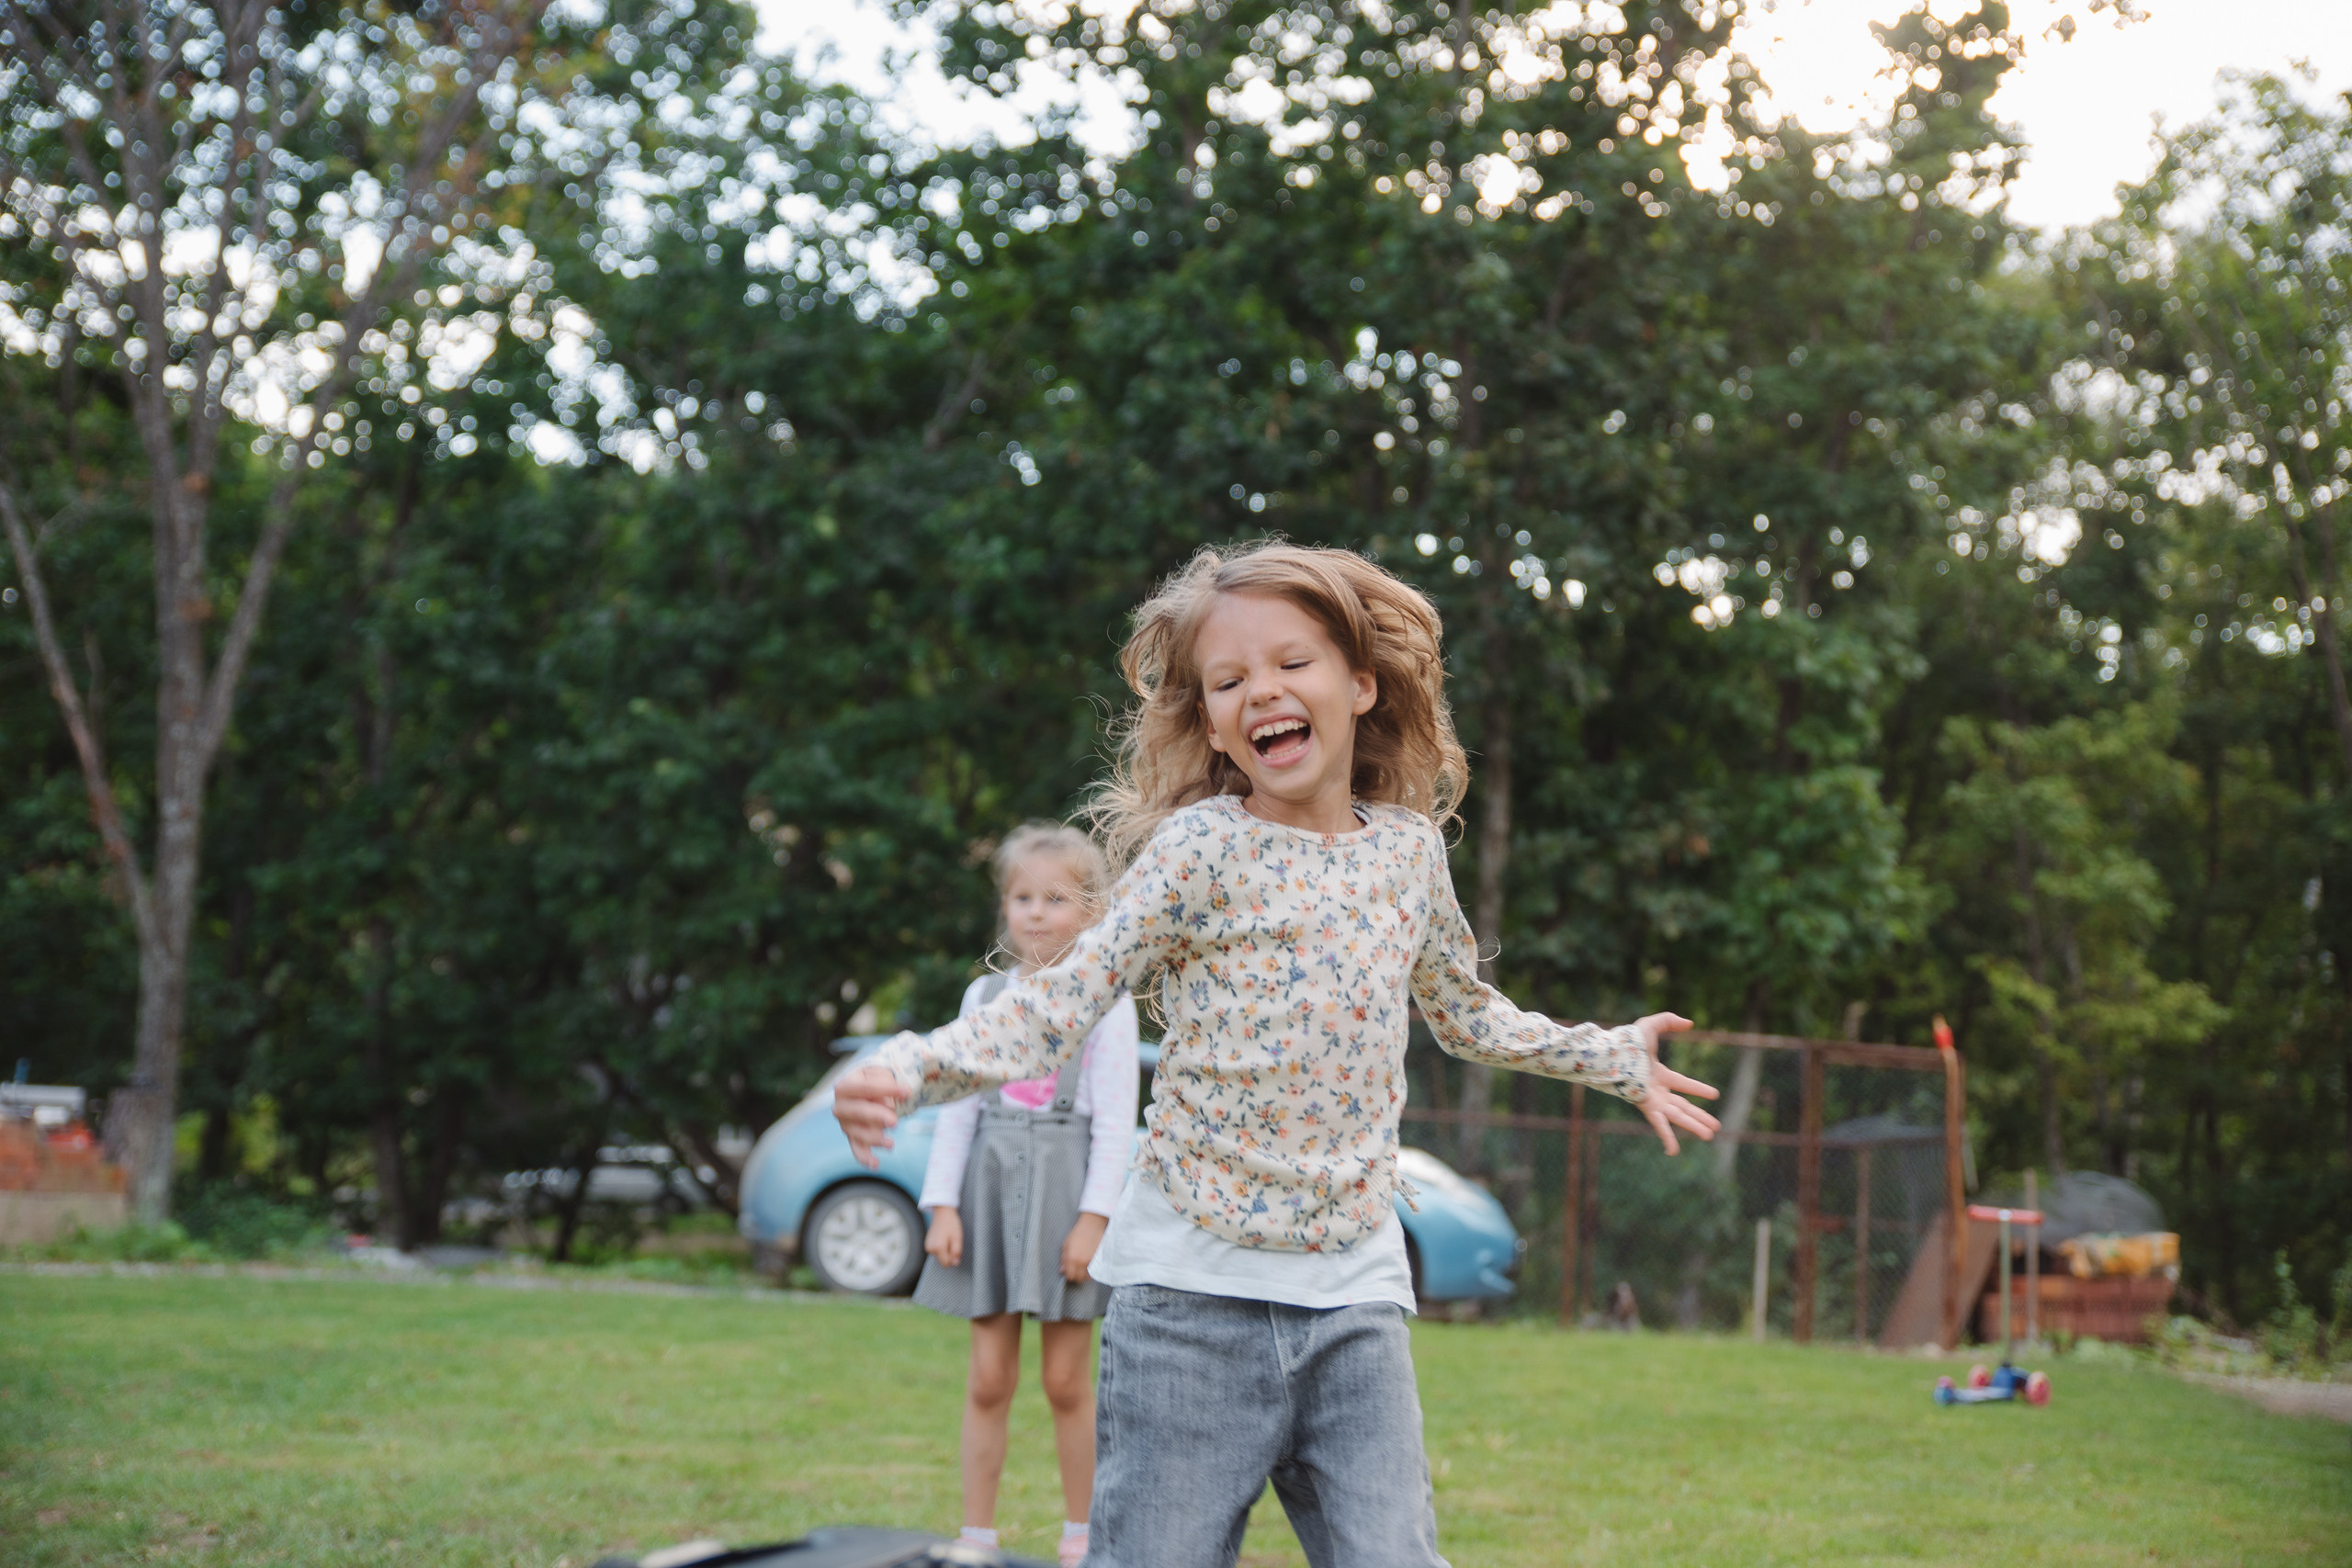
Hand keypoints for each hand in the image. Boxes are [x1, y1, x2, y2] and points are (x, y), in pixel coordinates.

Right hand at [832, 1064, 909, 1167]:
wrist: (866, 1090)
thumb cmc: (874, 1082)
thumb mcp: (880, 1075)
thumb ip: (885, 1084)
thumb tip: (893, 1100)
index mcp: (845, 1086)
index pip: (865, 1088)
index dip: (886, 1090)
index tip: (907, 1092)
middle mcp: (841, 1106)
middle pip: (858, 1111)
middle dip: (876, 1116)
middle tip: (893, 1121)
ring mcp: (845, 1123)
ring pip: (858, 1133)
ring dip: (874, 1139)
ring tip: (890, 1143)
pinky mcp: (853, 1137)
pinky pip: (857, 1149)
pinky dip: (864, 1158)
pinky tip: (875, 1164)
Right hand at [925, 1206, 963, 1267]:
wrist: (943, 1213)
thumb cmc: (951, 1224)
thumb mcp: (958, 1238)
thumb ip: (956, 1253)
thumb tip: (955, 1263)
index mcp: (938, 1248)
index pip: (946, 1264)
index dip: (952, 1259)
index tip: (955, 1249)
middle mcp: (930, 1249)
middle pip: (942, 1260)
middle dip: (948, 1254)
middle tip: (952, 1241)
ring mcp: (927, 1246)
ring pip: (939, 1256)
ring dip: (945, 1250)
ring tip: (947, 1238)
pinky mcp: (927, 1244)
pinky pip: (936, 1251)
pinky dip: (941, 1247)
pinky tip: (943, 1237)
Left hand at [1060, 1211, 1108, 1283]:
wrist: (1092, 1225)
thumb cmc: (1078, 1233)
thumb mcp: (1066, 1245)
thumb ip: (1063, 1259)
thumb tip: (1062, 1270)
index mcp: (1072, 1258)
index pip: (1070, 1276)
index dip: (1068, 1275)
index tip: (1069, 1273)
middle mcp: (1082, 1262)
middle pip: (1079, 1278)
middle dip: (1076, 1276)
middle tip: (1075, 1271)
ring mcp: (1092, 1261)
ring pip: (1088, 1277)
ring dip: (1084, 1275)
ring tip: (1082, 1269)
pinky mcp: (1099, 1259)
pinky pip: (1095, 1271)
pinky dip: (1092, 1271)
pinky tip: (1089, 1266)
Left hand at [1633, 1013, 1720, 1155]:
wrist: (1612, 1053)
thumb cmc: (1627, 1040)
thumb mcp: (1651, 1025)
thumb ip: (1669, 1021)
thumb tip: (1690, 1023)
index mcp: (1658, 1074)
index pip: (1682, 1083)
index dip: (1698, 1089)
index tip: (1715, 1095)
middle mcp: (1656, 1090)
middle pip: (1683, 1107)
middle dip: (1699, 1117)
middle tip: (1716, 1127)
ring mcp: (1652, 1100)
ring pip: (1677, 1117)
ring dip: (1693, 1126)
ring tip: (1710, 1136)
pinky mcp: (1646, 1106)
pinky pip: (1659, 1125)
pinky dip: (1666, 1138)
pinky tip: (1673, 1152)